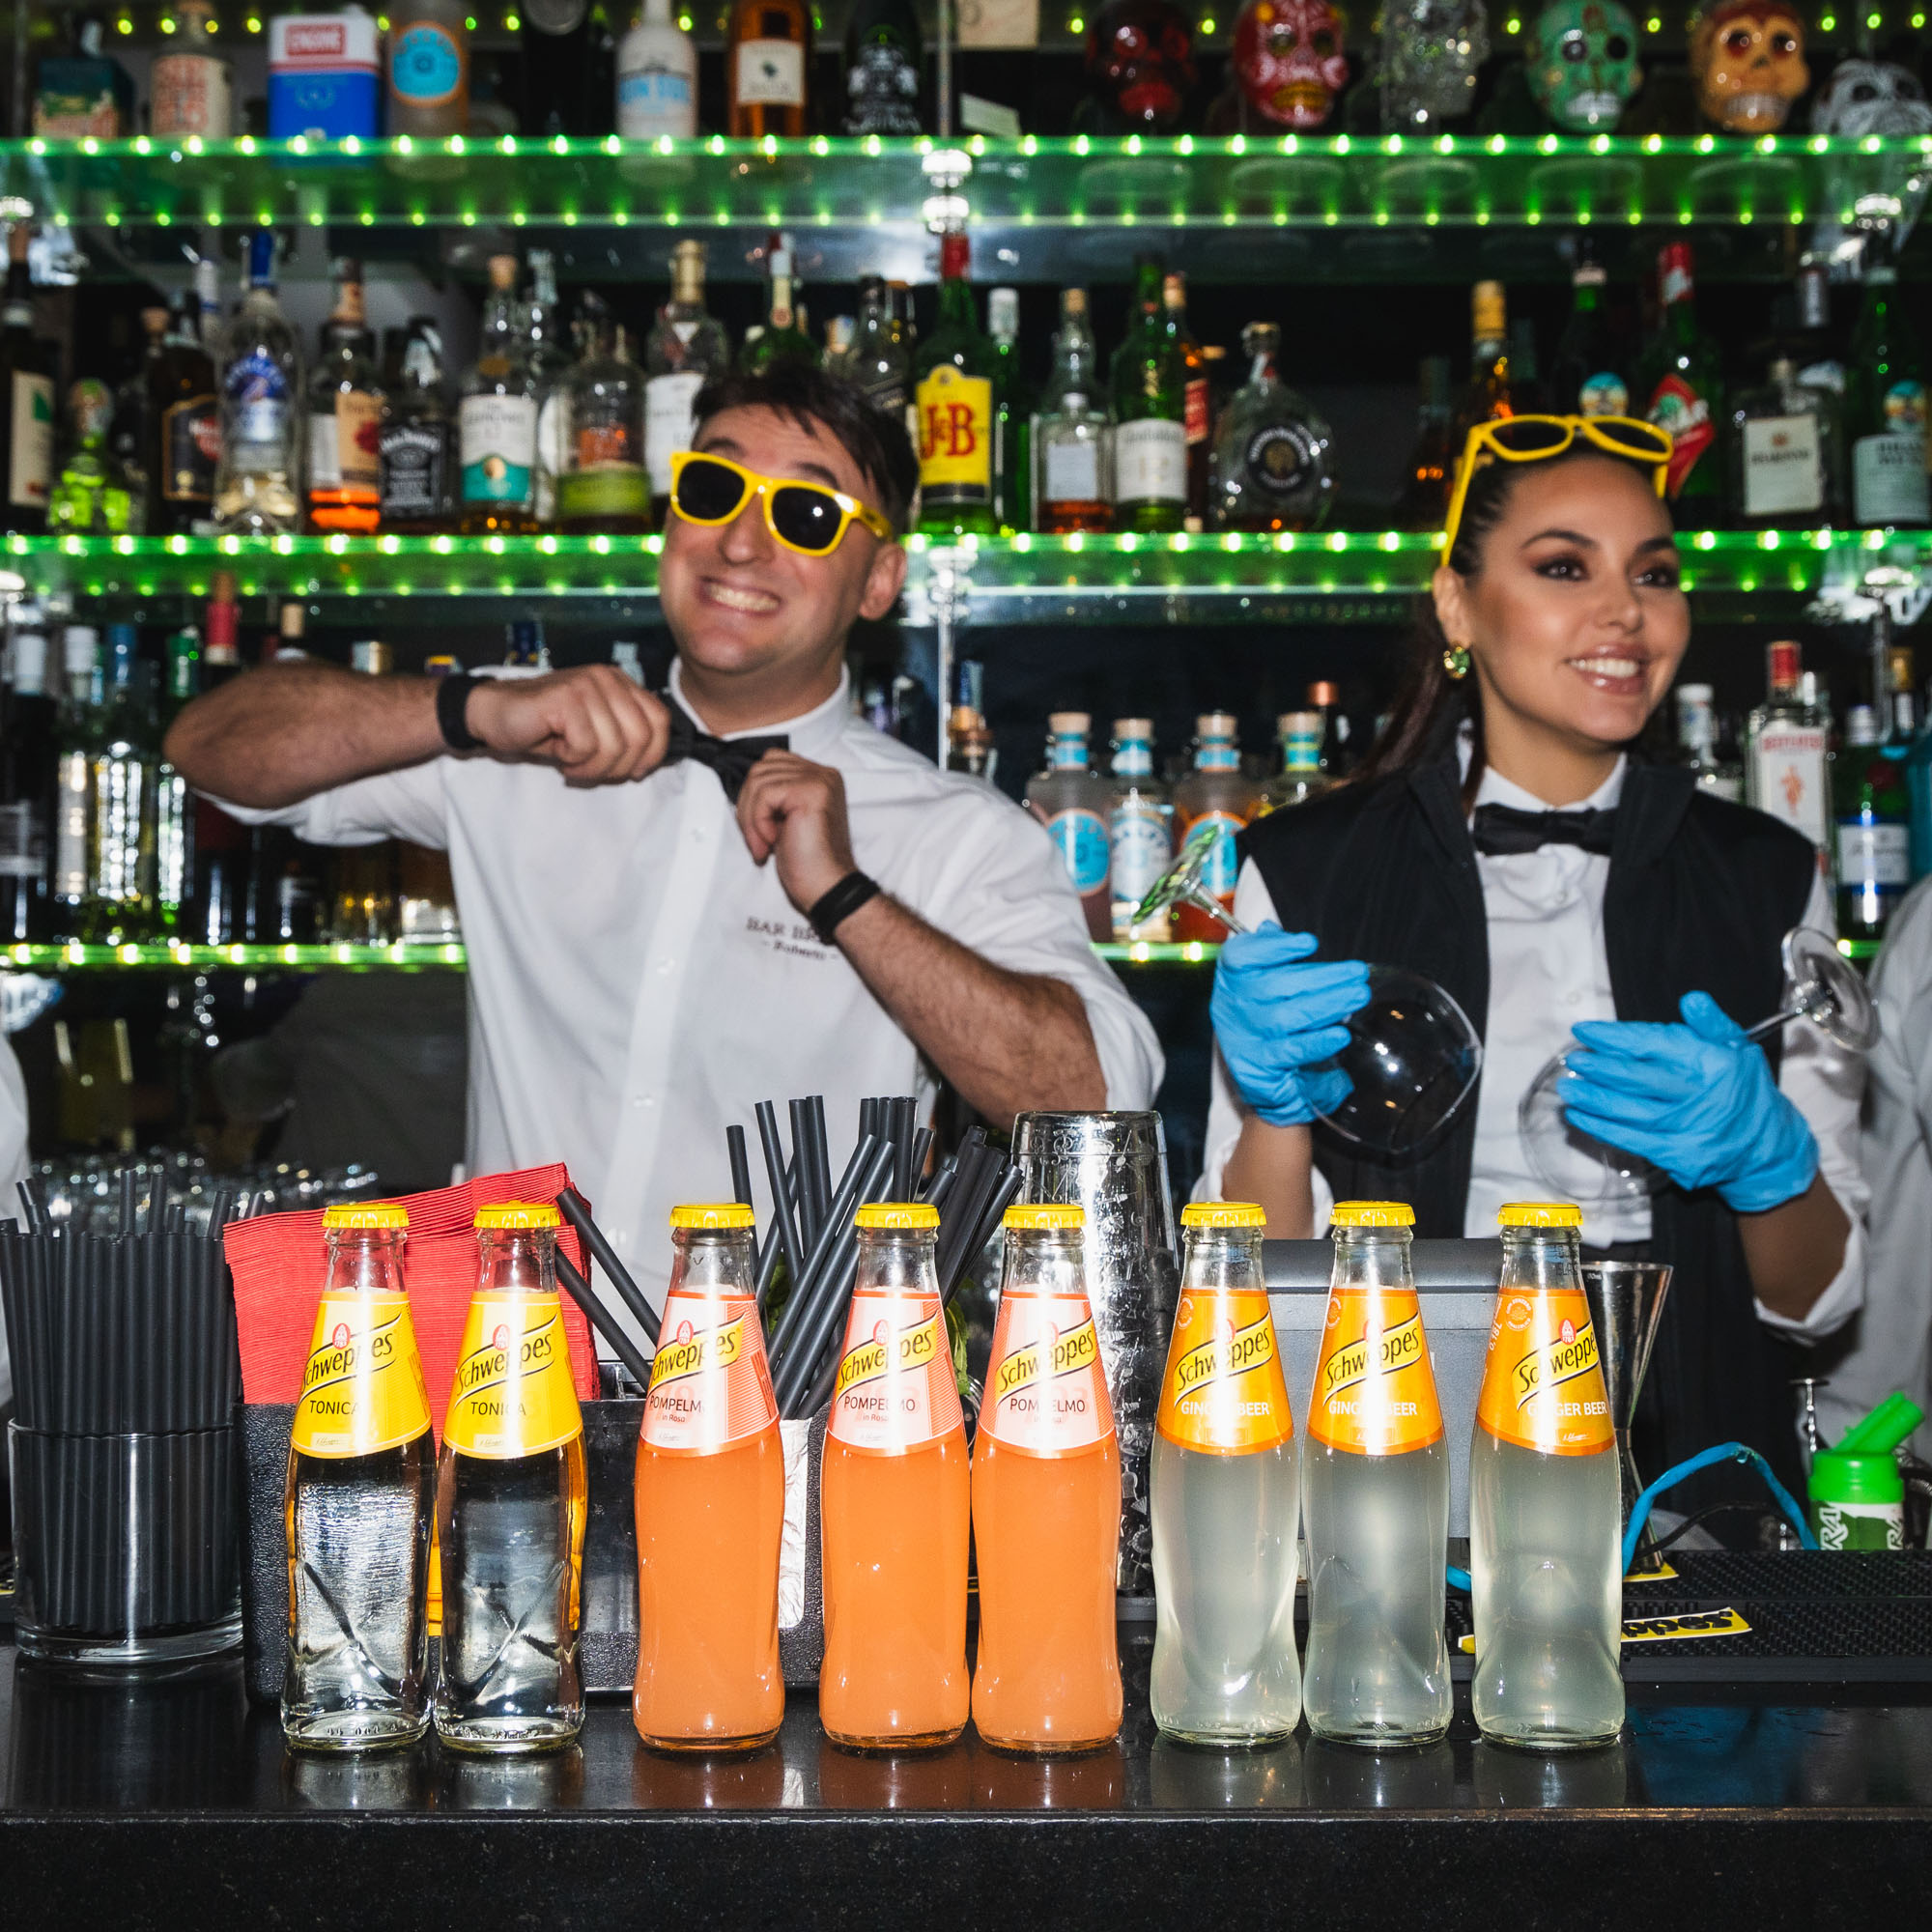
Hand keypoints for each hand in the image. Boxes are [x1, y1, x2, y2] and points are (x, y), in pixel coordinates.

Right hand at [463, 666, 670, 786]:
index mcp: (620, 682)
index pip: (660, 720)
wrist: (495, 716)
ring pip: (615, 746)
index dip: (652, 754)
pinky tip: (559, 752)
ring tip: (571, 761)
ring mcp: (587, 684)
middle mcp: (607, 677)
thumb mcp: (596, 733)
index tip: (631, 772)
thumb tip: (653, 760)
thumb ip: (626, 736)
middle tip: (592, 769)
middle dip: (619, 766)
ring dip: (592, 767)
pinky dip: (573, 760)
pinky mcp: (566, 698)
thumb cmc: (546, 728)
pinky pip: (587, 746)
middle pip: (641, 737)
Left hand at [735, 752, 858, 913]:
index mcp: (818, 777)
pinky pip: (764, 795)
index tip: (760, 831)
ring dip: (751, 818)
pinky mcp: (810, 791)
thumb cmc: (806, 861)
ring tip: (764, 845)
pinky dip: (759, 821)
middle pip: (761, 769)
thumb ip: (772, 796)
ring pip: (758, 781)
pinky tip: (773, 842)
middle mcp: (822, 773)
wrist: (826, 887)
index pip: (770, 763)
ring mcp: (819, 779)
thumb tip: (745, 788)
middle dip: (748, 806)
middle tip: (758, 841)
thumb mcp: (783, 818)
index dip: (754, 797)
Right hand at [1210, 924, 1371, 1126]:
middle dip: (1322, 977)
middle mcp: (1231, 1008)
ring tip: (1358, 996)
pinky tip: (1340, 1035)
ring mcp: (1243, 1039)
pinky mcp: (1257, 1070)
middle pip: (1274, 986)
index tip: (1310, 943)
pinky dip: (1316, 1043)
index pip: (1239, 957)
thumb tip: (1272, 930)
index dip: (1273, 948)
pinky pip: (1289, 1053)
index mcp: (1232, 981)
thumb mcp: (1265, 986)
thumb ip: (1269, 955)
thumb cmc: (1269, 1022)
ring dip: (1327, 1005)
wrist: (1262, 1081)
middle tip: (1358, 974)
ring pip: (1285, 1018)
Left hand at [1563, 990, 1818, 1213]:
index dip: (1617, 1037)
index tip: (1585, 1031)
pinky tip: (1581, 1117)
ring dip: (1595, 1100)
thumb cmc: (1745, 1091)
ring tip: (1568, 1088)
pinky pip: (1634, 1141)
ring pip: (1633, 1111)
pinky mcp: (1680, 1156)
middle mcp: (1701, 1096)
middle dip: (1601, 1068)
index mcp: (1714, 1064)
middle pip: (1640, 1078)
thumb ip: (1711, 1024)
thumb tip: (1691, 999)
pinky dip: (1604, 1129)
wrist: (1767, 1148)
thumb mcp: (1739, 1049)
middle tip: (1573, 1059)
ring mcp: (1690, 1129)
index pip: (1657, 1045)